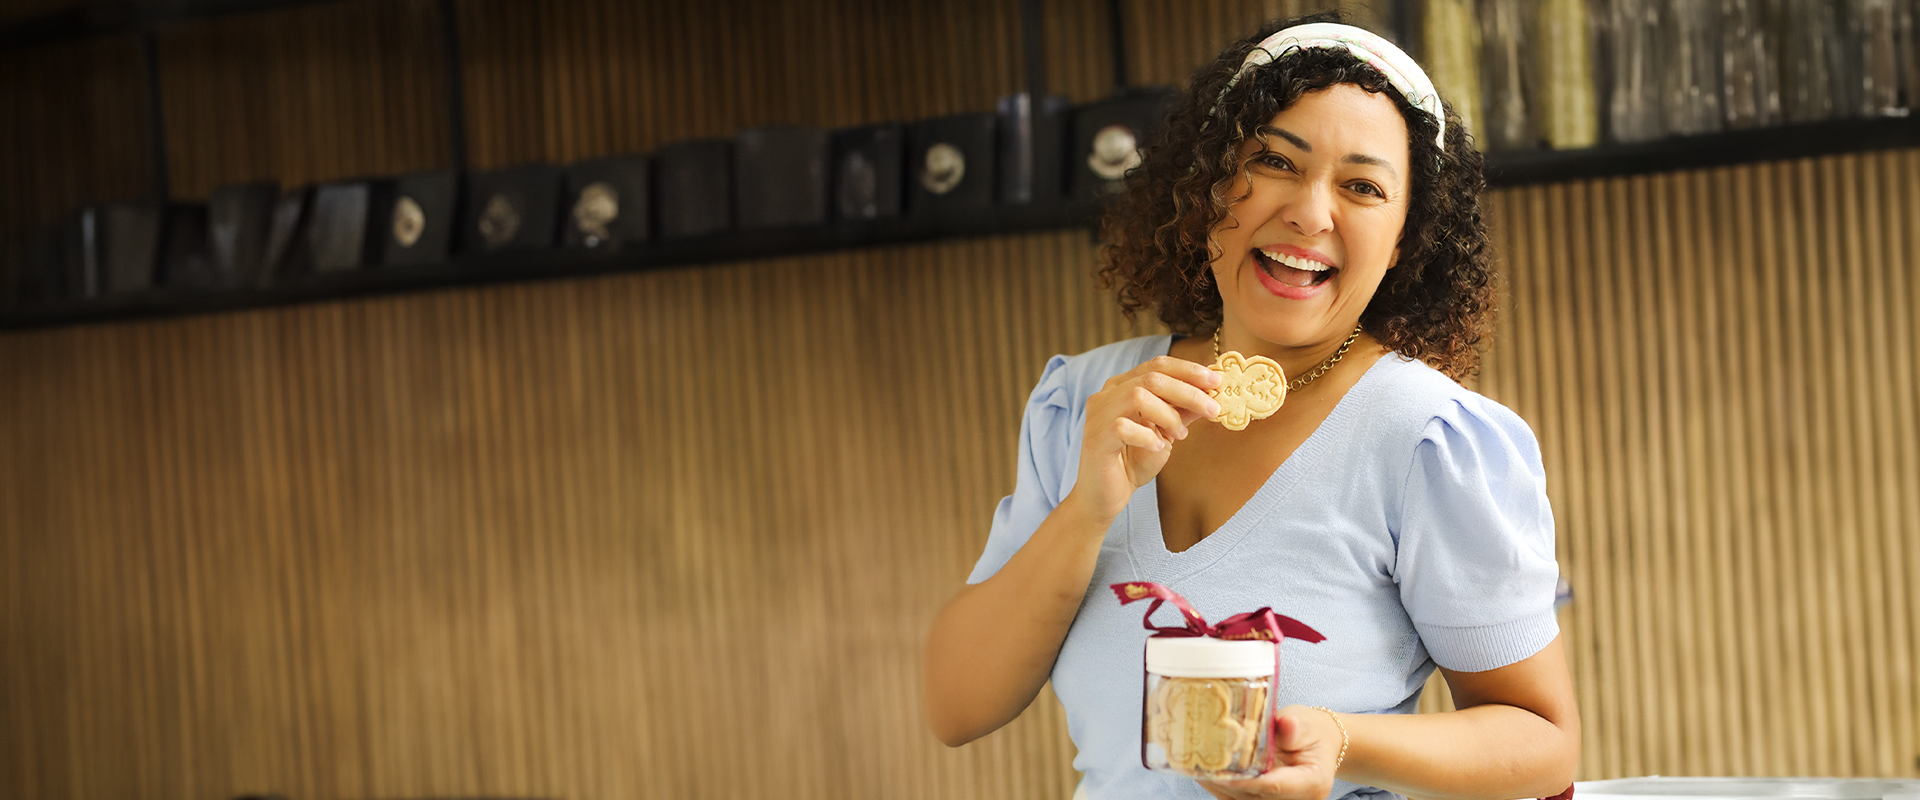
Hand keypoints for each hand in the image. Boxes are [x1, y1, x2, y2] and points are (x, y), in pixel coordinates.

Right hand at [1069, 356, 1220, 522]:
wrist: (1104, 497)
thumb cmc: (1131, 463)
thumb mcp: (1165, 433)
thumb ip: (1181, 412)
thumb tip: (1211, 395)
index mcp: (1122, 387)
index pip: (1157, 365)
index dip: (1189, 370)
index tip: (1216, 381)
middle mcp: (1107, 395)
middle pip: (1152, 378)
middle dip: (1188, 392)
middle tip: (1212, 408)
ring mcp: (1098, 416)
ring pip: (1138, 397)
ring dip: (1168, 415)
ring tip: (1180, 436)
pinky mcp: (1096, 439)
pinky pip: (1123, 427)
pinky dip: (1147, 436)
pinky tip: (1157, 447)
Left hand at [1199, 706, 1342, 799]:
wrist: (1318, 743)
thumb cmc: (1311, 731)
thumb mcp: (1305, 722)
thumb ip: (1293, 726)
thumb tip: (1286, 723)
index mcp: (1313, 781)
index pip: (1275, 786)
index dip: (1246, 782)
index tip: (1222, 774)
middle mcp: (1300, 799)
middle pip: (1256, 798)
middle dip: (1226, 785)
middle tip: (1199, 769)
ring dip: (1221, 789)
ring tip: (1197, 771)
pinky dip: (1225, 790)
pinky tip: (1206, 776)